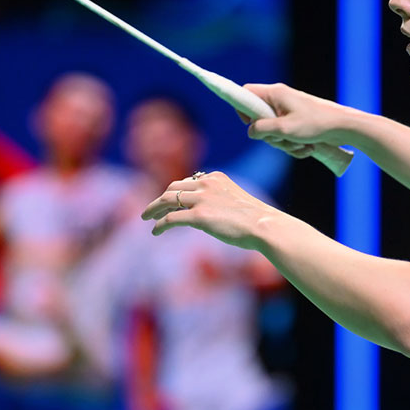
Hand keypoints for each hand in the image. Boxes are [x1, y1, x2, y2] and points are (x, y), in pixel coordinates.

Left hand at [141, 171, 280, 250]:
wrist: (263, 225)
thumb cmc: (255, 218)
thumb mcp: (234, 200)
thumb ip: (218, 200)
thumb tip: (204, 214)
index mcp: (215, 178)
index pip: (188, 182)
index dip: (176, 192)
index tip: (169, 201)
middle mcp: (206, 184)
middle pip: (173, 187)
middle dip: (161, 198)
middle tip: (152, 209)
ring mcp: (201, 199)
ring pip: (167, 200)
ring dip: (153, 209)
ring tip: (146, 217)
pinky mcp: (199, 216)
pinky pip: (171, 219)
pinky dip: (160, 225)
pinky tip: (155, 232)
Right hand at [240, 83, 349, 157]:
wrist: (344, 126)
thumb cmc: (315, 124)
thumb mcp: (284, 129)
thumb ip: (262, 129)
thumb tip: (251, 132)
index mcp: (275, 93)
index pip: (246, 93)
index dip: (241, 108)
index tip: (249, 124)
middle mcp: (280, 99)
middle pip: (259, 118)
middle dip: (270, 135)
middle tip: (283, 140)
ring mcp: (289, 111)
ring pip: (273, 130)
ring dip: (285, 143)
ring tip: (301, 145)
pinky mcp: (297, 121)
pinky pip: (286, 135)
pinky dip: (294, 144)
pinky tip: (307, 148)